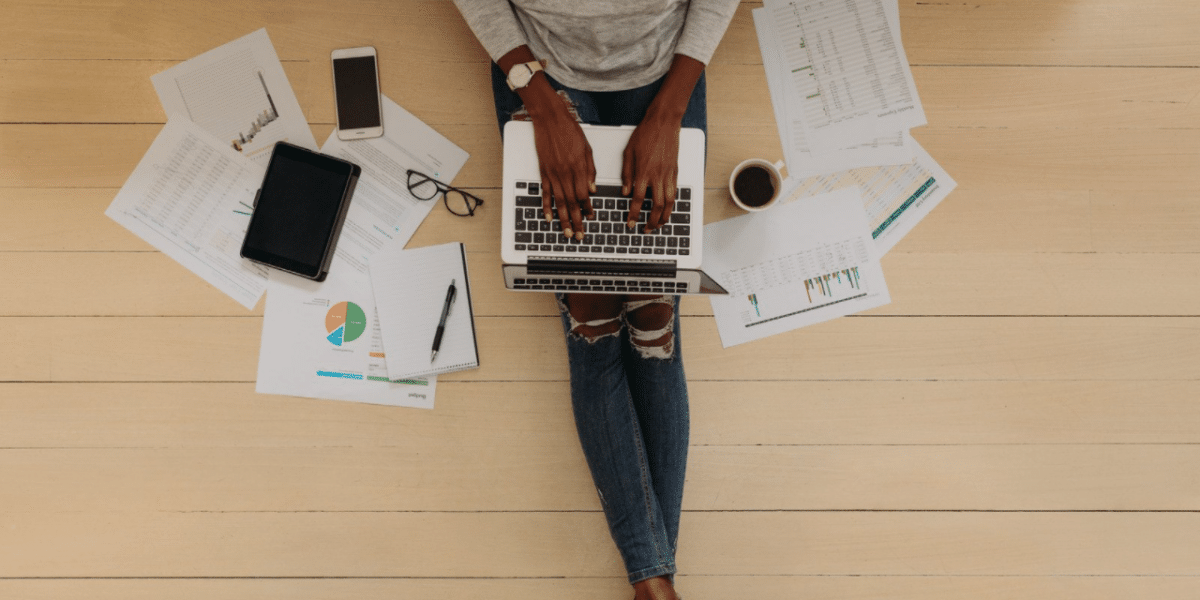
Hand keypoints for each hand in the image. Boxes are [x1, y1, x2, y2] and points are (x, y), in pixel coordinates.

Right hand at [497, 45, 594, 239]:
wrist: (550, 118)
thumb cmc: (570, 130)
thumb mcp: (587, 148)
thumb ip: (590, 170)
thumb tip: (592, 189)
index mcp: (579, 168)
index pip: (584, 195)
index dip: (587, 209)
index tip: (590, 218)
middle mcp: (566, 174)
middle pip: (572, 203)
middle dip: (576, 221)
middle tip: (579, 235)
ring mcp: (553, 174)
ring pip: (559, 202)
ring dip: (563, 219)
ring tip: (566, 232)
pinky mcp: (543, 171)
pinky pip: (545, 193)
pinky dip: (546, 207)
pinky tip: (548, 217)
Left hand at [622, 113, 679, 231]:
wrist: (663, 123)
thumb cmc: (645, 134)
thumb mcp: (628, 152)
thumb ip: (626, 174)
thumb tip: (625, 191)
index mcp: (643, 171)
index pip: (637, 199)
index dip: (633, 213)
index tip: (631, 222)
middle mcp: (657, 175)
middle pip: (656, 205)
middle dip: (652, 221)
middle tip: (647, 229)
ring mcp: (668, 174)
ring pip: (669, 201)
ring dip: (664, 216)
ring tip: (660, 224)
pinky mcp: (675, 171)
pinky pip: (675, 192)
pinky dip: (671, 204)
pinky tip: (667, 209)